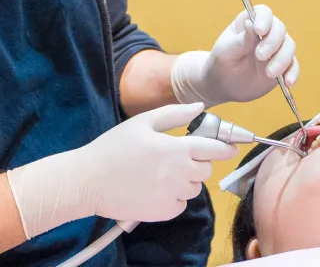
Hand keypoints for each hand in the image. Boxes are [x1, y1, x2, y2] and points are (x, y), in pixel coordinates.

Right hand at [7, 103, 235, 236]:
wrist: (88, 181)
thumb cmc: (114, 147)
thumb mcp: (143, 122)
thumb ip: (175, 114)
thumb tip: (200, 107)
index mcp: (176, 149)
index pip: (214, 149)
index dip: (226, 148)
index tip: (232, 148)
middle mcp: (178, 174)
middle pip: (205, 170)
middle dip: (198, 162)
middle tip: (177, 157)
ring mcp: (171, 195)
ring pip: (194, 188)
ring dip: (186, 180)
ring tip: (161, 173)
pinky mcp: (163, 213)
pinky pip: (181, 204)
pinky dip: (175, 197)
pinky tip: (156, 188)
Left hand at [170, 5, 298, 106]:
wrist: (223, 86)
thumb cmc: (221, 63)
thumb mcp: (227, 51)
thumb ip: (242, 39)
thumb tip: (251, 23)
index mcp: (249, 22)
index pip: (263, 13)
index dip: (264, 19)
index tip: (259, 30)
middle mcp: (267, 33)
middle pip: (279, 29)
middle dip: (272, 43)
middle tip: (260, 56)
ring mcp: (276, 49)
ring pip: (289, 46)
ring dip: (282, 60)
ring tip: (269, 74)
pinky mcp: (283, 65)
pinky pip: (293, 66)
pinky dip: (293, 73)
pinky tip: (287, 82)